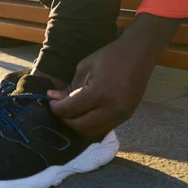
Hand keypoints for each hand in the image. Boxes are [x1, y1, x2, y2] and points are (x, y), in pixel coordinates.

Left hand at [48, 14, 179, 138]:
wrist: (138, 55)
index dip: (56, 108)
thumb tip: (55, 98)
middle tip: (59, 108)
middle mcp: (111, 110)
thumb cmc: (109, 56)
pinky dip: (91, 126)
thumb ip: (70, 87)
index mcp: (99, 93)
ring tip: (70, 113)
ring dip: (78, 126)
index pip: (71, 109)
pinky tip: (84, 115)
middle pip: (80, 126)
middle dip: (65, 119)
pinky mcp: (126, 118)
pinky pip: (103, 128)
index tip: (49, 102)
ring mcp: (121, 116)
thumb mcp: (85, 67)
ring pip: (92, 132)